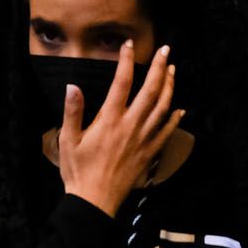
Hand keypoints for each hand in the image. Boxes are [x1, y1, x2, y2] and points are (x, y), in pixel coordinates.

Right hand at [59, 43, 183, 218]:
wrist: (94, 201)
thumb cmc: (78, 170)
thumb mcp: (68, 140)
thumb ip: (72, 111)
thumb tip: (72, 86)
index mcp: (109, 120)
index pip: (121, 83)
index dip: (127, 62)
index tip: (129, 45)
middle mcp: (130, 126)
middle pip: (150, 91)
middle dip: (159, 68)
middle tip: (165, 50)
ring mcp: (143, 140)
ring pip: (162, 108)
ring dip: (169, 87)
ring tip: (173, 70)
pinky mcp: (149, 153)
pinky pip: (166, 132)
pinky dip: (175, 119)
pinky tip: (180, 109)